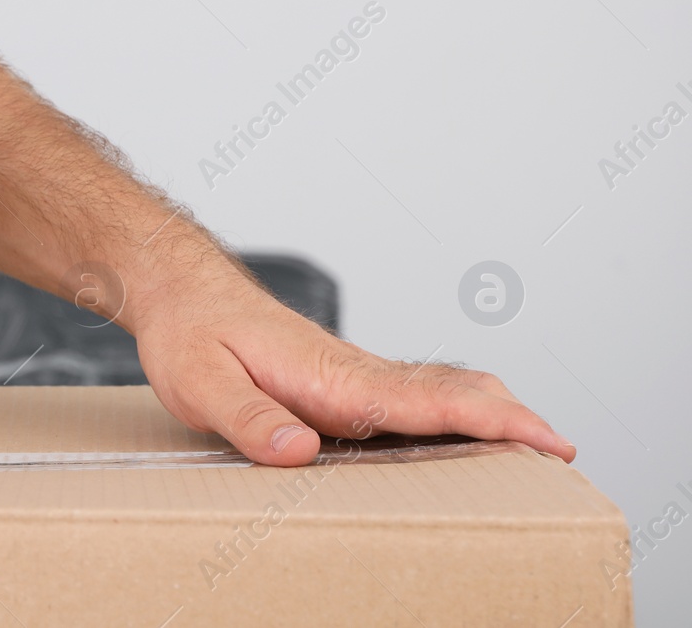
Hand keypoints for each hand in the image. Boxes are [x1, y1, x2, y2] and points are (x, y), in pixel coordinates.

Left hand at [125, 243, 575, 465]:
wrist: (177, 286)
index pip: (426, 398)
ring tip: (535, 449)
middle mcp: (351, 371)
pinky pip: (409, 395)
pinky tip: (463, 432)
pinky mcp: (338, 380)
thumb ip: (249, 418)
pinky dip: (453, 410)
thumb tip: (300, 449)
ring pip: (436, 390)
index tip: (545, 436)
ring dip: (488, 415)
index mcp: (329, 374)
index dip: (490, 419)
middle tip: (561, 451)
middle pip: (450, 391)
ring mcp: (349, 374)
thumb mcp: (200, 381)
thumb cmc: (188, 330)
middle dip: (509, 420)